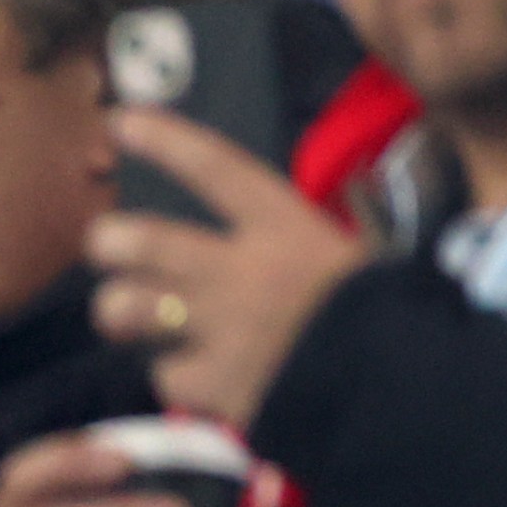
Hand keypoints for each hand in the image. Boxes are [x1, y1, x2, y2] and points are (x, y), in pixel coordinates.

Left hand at [87, 109, 374, 432]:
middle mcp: (241, 270)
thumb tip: (306, 204)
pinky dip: (173, 374)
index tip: (123, 120)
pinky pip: (164, 374)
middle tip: (108, 244)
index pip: (215, 167)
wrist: (398, 386)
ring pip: (126, 307)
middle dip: (109, 241)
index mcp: (285, 227)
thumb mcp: (357, 252)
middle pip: (141, 241)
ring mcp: (220, 328)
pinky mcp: (212, 384)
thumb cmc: (383, 313)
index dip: (166, 141)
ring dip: (120, 310)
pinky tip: (195, 373)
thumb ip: (306, 234)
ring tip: (130, 316)